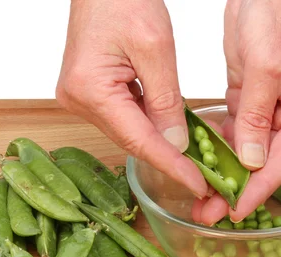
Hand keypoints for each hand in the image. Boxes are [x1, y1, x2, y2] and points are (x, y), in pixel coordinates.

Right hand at [56, 0, 207, 198]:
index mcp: (90, 89)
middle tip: (202, 174)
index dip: (171, 165)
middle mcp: (78, 100)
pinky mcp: (90, 93)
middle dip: (169, 156)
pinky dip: (150, 124)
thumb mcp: (156, 48)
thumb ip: (167, 100)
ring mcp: (81, 98)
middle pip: (131, 139)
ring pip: (129, 131)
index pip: (138, 140)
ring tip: (193, 154)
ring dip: (161, 141)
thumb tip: (177, 144)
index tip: (197, 184)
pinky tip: (171, 127)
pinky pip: (124, 117)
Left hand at [193, 0, 280, 224]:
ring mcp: (272, 108)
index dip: (260, 188)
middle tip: (209, 214)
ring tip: (202, 200)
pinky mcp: (251, 100)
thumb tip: (251, 161)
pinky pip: (236, 132)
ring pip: (248, 151)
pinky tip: (204, 167)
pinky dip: (221, 149)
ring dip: (226, 174)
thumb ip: (257, 116)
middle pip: (266, 162)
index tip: (236, 211)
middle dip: (238, 188)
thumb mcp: (266, 68)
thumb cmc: (277, 17)